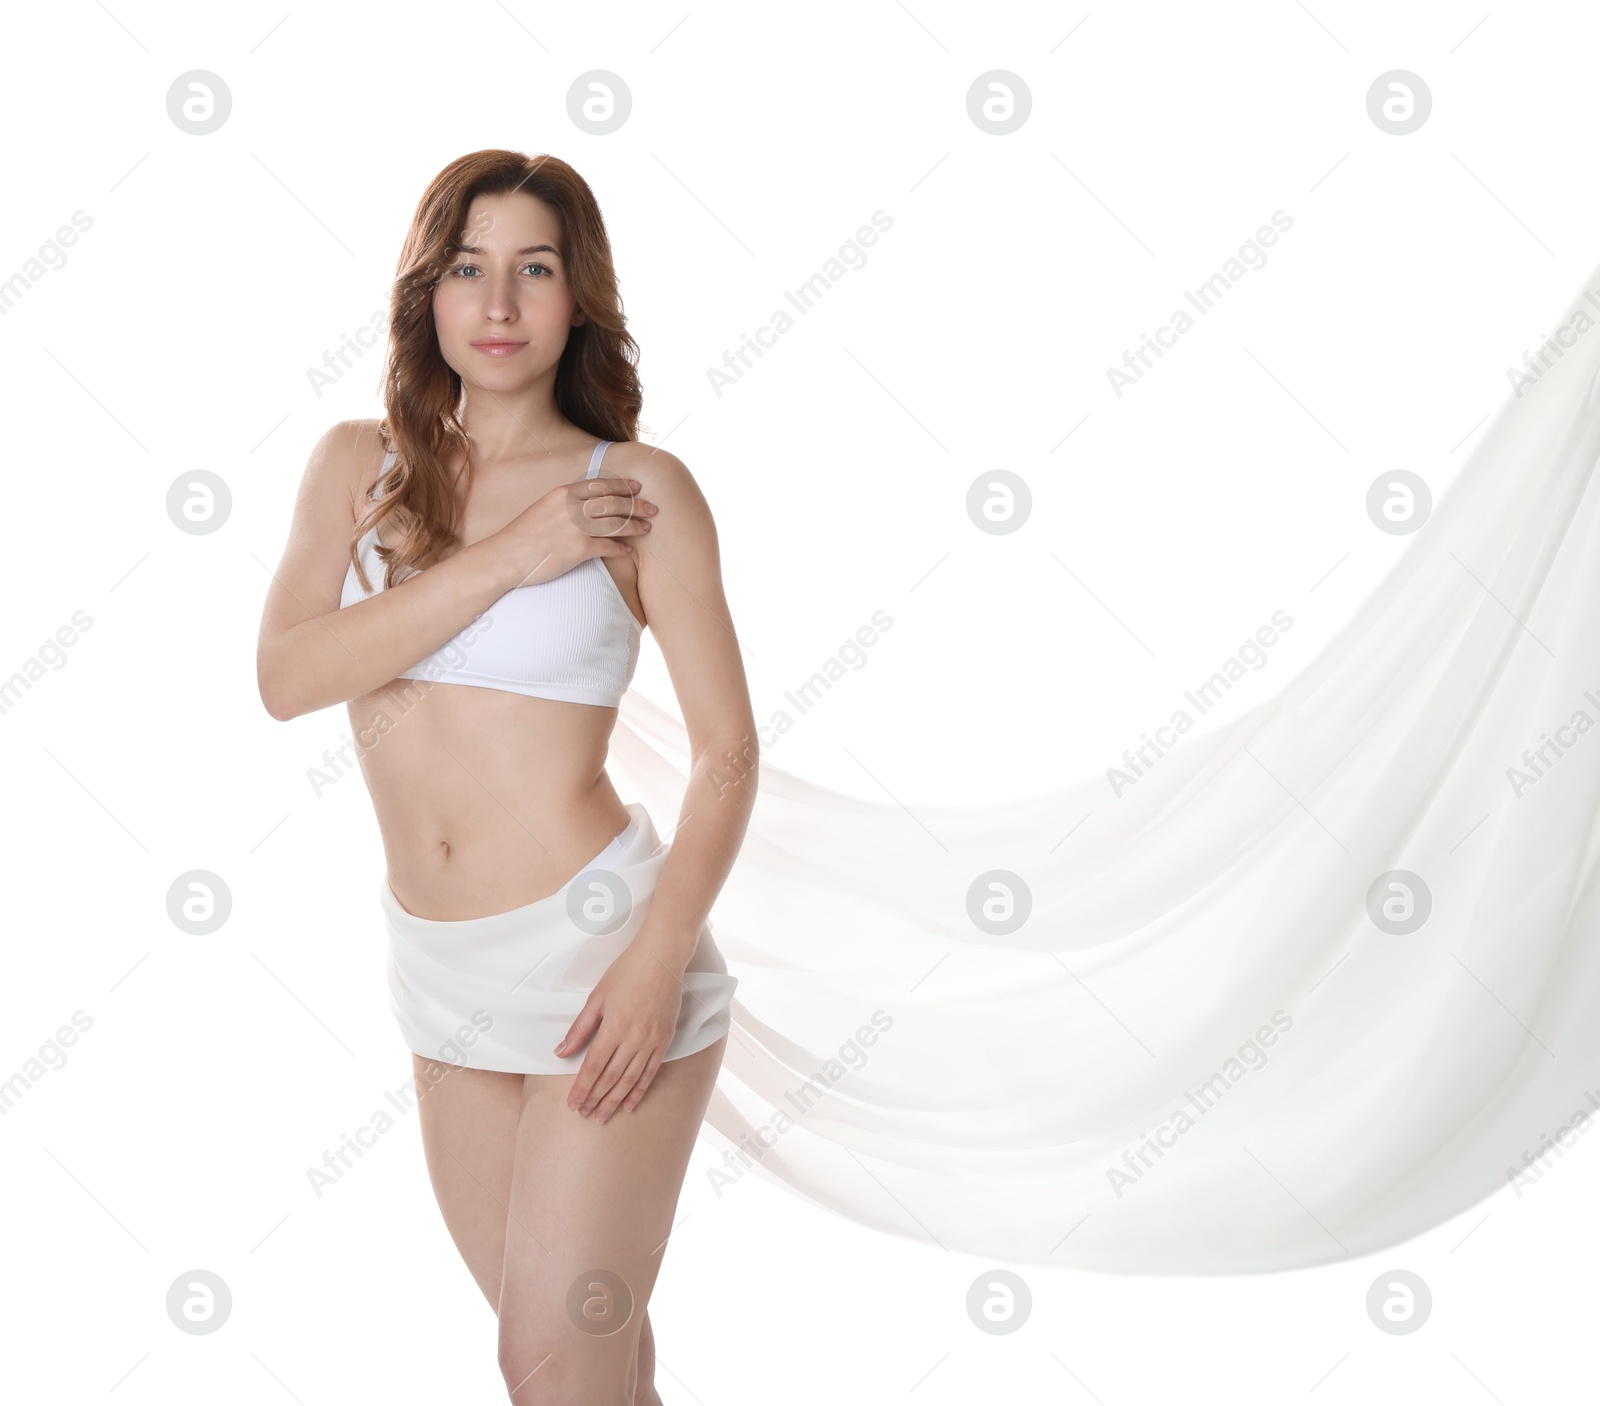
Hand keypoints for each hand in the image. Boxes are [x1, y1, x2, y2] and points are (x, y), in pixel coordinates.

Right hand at [491, 476, 656, 590]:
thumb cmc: (522, 537)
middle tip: (652, 508)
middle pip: (613, 502)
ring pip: (616, 522)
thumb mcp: (543, 509)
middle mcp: (572, 507)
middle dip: (636, 504)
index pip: (600, 485)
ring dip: (634, 525)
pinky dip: (621, 547)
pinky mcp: (579, 549)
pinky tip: (628, 550)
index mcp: (563, 493)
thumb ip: (565, 504)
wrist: (506, 556)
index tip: (637, 488)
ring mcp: (577, 527)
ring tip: (647, 528)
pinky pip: (608, 546)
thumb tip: (584, 505)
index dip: (622, 486)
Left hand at [555, 942, 683, 1121]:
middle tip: (585, 1114)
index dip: (581, 1088)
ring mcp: (651, 1040)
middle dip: (595, 1098)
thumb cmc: (628, 971)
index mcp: (614, 1026)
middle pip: (611, 1077)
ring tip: (604, 1115)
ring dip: (615, 1100)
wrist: (662, 957)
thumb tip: (562, 1052)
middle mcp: (634, 1037)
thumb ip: (580, 1028)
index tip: (573, 1104)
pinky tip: (630, 1102)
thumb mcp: (597, 996)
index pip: (593, 1066)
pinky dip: (639, 1089)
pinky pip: (650, 1071)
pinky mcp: (664, 1039)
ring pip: (630, 1078)